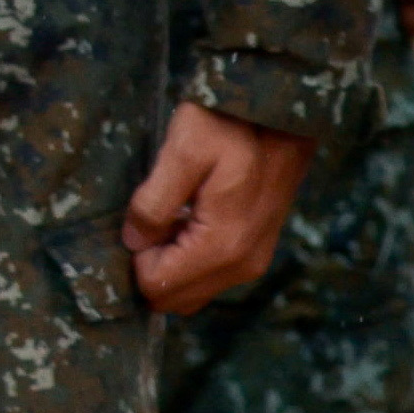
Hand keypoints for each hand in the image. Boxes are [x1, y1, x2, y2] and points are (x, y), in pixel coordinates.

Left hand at [124, 101, 308, 311]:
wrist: (279, 114)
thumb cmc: (227, 125)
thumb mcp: (182, 151)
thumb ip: (154, 202)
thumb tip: (134, 242)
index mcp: (221, 247)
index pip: (158, 286)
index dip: (136, 257)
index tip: (139, 218)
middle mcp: (241, 266)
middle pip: (175, 298)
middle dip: (151, 264)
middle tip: (149, 217)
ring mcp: (252, 262)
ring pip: (192, 290)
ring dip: (169, 260)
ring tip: (168, 212)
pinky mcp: (254, 251)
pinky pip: (209, 274)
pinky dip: (188, 256)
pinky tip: (186, 215)